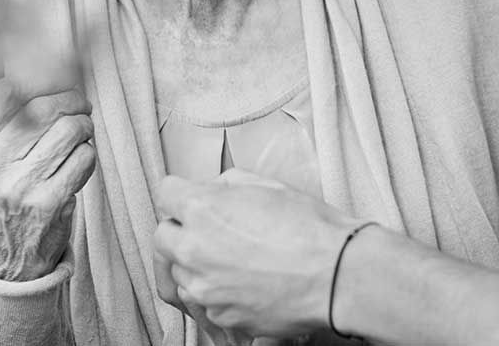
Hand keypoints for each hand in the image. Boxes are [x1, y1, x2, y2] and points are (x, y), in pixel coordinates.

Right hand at [0, 78, 95, 280]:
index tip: (48, 83)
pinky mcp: (50, 203)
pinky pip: (84, 158)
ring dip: (83, 125)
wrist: (4, 260)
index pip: (1, 94)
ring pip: (70, 129)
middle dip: (70, 100)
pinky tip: (79, 159)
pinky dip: (88, 153)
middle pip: (44, 108)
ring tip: (81, 130)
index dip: (33, 81)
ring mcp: (20, 186)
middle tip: (79, 104)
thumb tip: (18, 68)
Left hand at [153, 169, 358, 338]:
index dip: (180, 192)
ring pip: (181, 271)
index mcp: (203, 209)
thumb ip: (227, 183)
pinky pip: (204, 299)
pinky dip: (217, 289)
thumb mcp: (267, 185)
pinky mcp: (219, 315)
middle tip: (209, 227)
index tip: (190, 196)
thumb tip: (214, 189)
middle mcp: (195, 249)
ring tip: (234, 257)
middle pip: (162, 235)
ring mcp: (205, 287)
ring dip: (196, 262)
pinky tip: (246, 279)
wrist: (336, 275)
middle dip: (181, 228)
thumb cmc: (309, 229)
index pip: (165, 192)